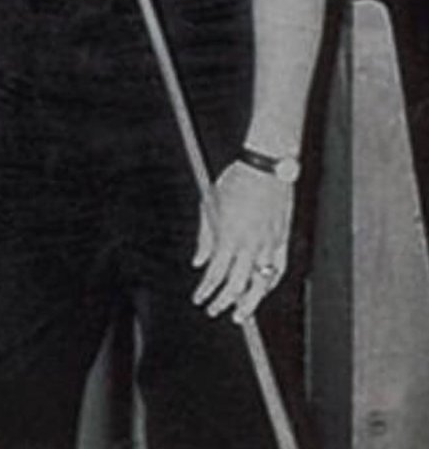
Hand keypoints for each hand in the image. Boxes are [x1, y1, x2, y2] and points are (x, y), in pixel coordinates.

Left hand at [191, 161, 293, 323]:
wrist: (266, 167)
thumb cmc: (235, 180)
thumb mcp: (209, 204)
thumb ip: (204, 237)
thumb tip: (198, 262)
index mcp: (228, 237)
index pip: (215, 274)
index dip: (206, 290)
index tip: (199, 298)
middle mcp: (249, 245)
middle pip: (236, 286)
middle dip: (223, 302)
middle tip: (214, 310)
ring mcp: (268, 244)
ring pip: (259, 284)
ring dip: (248, 303)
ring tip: (239, 314)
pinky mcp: (283, 239)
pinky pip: (278, 269)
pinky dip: (270, 283)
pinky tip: (262, 290)